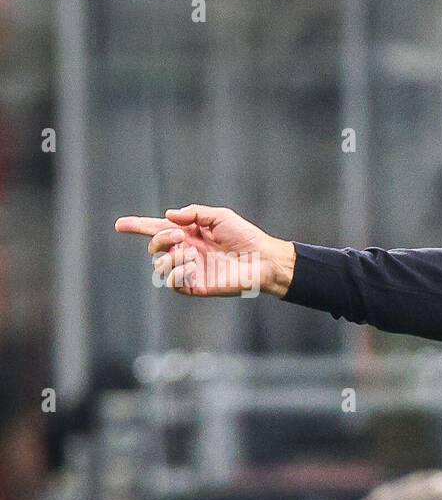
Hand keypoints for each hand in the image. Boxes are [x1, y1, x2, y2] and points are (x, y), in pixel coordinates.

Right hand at [114, 204, 295, 298]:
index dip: (138, 226)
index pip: (157, 230)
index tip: (120, 225)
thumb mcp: (219, 216)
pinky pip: (173, 284)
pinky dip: (176, 274)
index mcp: (188, 235)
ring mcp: (190, 270)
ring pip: (160, 267)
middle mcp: (186, 252)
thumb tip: (168, 216)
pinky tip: (191, 267)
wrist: (262, 259)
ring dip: (170, 257)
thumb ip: (193, 213)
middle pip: (154, 247)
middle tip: (179, 236)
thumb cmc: (245, 236)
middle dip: (159, 239)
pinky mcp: (197, 286)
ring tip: (191, 255)